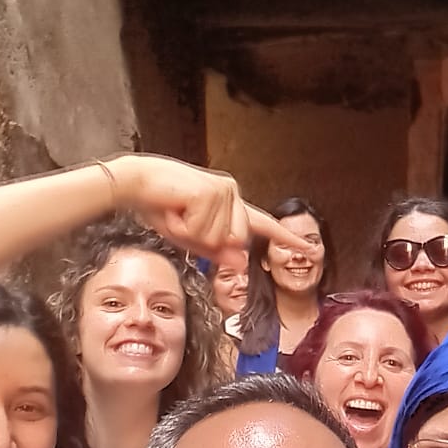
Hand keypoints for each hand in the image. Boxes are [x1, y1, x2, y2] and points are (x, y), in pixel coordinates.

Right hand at [107, 154, 312, 257]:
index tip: (311, 249)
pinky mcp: (214, 191)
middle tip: (181, 220)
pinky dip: (184, 225)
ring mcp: (225, 191)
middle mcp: (233, 195)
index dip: (287, 238)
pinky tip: (175, 206)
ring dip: (192, 233)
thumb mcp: (190, 238)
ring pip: (219, 239)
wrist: (136, 184)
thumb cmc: (161, 208)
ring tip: (177, 211)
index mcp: (230, 207)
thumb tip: (241, 264)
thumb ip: (216, 252)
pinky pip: (203, 230)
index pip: (263, 226)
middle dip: (205, 241)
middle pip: (235, 242)